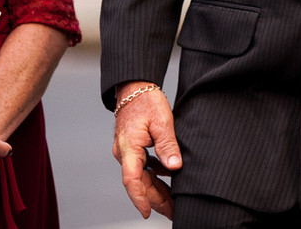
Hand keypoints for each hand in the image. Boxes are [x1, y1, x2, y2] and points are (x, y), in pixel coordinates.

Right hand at [111, 82, 181, 219]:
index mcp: (129, 148)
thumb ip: (168, 144)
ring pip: (142, 176)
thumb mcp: (162, 120)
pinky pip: (144, 167)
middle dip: (154, 199)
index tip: (146, 213)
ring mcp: (129, 151)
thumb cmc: (146, 100)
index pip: (131, 180)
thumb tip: (175, 166)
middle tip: (173, 211)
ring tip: (173, 202)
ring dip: (156, 189)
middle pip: (138, 182)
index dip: (139, 198)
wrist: (134, 86)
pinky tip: (170, 179)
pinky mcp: (135, 147)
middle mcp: (125, 153)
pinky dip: (156, 175)